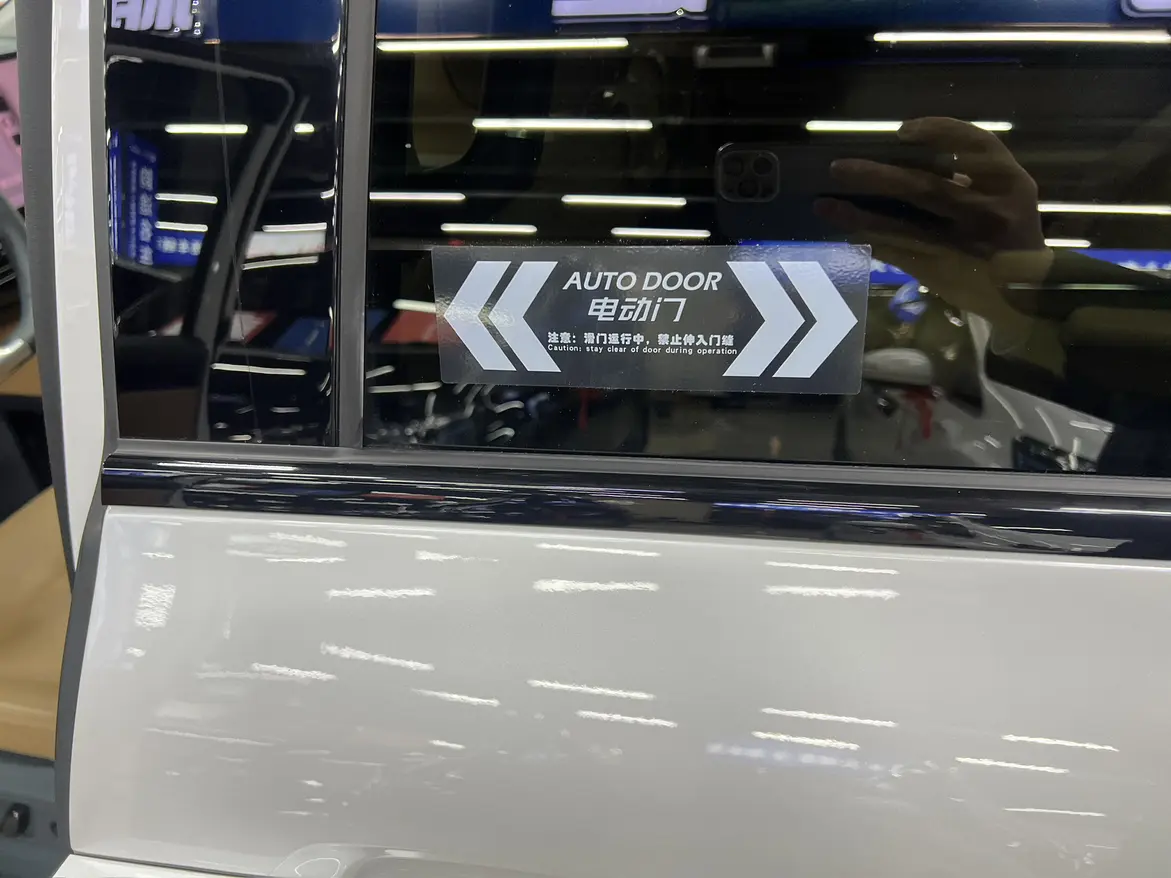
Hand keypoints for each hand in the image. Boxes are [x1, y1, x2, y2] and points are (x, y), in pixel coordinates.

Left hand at [814, 117, 1046, 258]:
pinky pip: (900, 253)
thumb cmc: (1014, 233)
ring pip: (903, 226)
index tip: (902, 132)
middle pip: (925, 187)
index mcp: (1010, 182)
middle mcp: (989, 210)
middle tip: (838, 168)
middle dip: (877, 176)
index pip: (976, 144)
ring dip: (859, 216)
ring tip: (824, 205)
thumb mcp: (1008, 195)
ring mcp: (966, 245)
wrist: (1032, 292)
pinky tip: (844, 233)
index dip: (939, 132)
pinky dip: (872, 242)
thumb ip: (972, 175)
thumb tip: (913, 154)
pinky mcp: (947, 271)